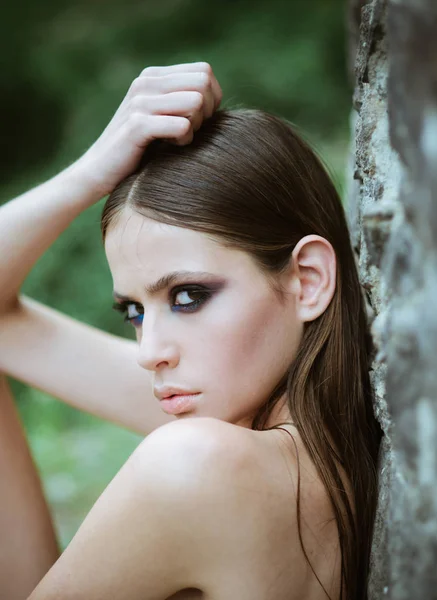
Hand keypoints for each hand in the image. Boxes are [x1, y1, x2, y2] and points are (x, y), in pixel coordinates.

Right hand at [73, 62, 222, 197]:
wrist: (99, 171)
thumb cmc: (138, 149)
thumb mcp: (160, 117)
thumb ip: (182, 101)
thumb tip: (216, 97)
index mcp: (153, 76)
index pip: (204, 71)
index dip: (212, 98)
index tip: (199, 121)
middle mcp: (146, 82)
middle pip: (203, 83)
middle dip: (207, 111)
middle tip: (193, 131)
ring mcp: (140, 102)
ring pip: (196, 102)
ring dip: (196, 126)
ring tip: (180, 140)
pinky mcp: (137, 126)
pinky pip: (182, 126)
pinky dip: (184, 141)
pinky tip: (171, 148)